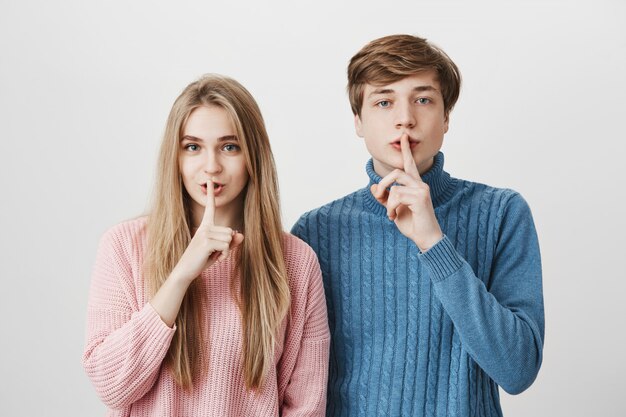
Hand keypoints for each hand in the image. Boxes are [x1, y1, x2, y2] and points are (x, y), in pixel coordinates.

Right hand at [172, 181, 243, 282]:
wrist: (185, 271)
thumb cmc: (201, 260)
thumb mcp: (218, 251)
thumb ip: (230, 243)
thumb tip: (241, 234)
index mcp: (205, 226)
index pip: (209, 207)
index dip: (210, 194)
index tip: (209, 181)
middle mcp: (204, 227)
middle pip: (230, 230)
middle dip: (228, 244)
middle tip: (215, 252)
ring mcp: (204, 233)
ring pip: (229, 238)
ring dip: (226, 250)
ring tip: (214, 255)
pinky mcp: (206, 242)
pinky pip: (226, 246)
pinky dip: (225, 255)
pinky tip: (215, 259)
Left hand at [370, 133, 442, 250]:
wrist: (425, 238)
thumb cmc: (412, 224)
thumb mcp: (393, 210)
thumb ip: (384, 198)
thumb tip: (373, 187)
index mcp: (415, 185)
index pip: (409, 164)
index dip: (405, 150)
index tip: (403, 136)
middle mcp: (420, 184)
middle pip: (396, 172)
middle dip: (382, 184)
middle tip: (378, 197)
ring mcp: (422, 190)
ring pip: (394, 187)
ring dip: (386, 202)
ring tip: (390, 214)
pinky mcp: (421, 198)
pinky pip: (396, 197)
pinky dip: (390, 208)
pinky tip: (393, 217)